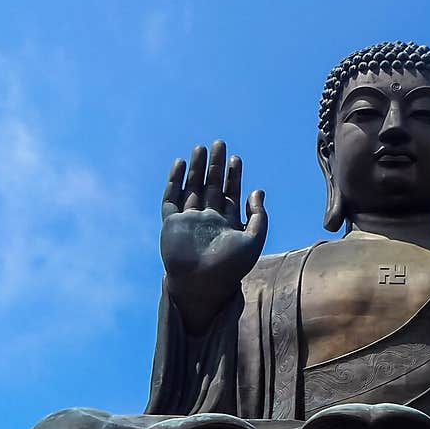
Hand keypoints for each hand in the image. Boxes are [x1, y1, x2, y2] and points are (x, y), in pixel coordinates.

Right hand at [160, 141, 267, 333]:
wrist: (202, 285)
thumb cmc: (230, 268)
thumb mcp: (253, 240)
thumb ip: (259, 217)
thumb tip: (258, 191)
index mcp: (227, 225)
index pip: (230, 194)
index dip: (234, 176)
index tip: (237, 159)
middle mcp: (207, 220)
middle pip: (211, 187)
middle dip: (216, 166)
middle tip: (220, 143)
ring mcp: (189, 221)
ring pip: (192, 188)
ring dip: (196, 169)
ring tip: (202, 148)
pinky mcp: (171, 224)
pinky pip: (171, 199)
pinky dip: (174, 181)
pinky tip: (180, 164)